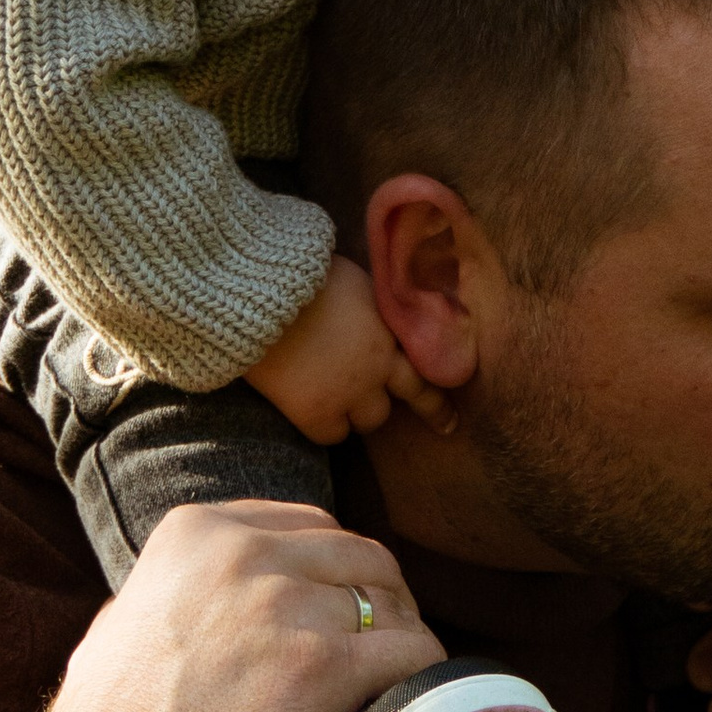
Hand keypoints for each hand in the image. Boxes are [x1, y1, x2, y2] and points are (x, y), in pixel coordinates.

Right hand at [33, 502, 441, 711]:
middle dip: (381, 602)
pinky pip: (411, 655)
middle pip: (360, 557)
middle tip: (382, 653)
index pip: (311, 528)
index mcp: (198, 530)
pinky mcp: (319, 668)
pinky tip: (409, 707)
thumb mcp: (130, 618)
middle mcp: (244, 552)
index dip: (338, 574)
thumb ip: (187, 588)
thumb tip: (227, 593)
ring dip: (401, 645)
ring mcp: (285, 606)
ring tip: (393, 688)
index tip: (346, 613)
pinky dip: (423, 679)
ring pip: (391, 606)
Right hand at [250, 258, 453, 442]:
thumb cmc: (298, 276)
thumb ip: (374, 304)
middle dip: (426, 409)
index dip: (438, 391)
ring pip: (372, 419)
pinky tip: (312, 409)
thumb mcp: (353, 280)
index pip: (424, 365)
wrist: (256, 296)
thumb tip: (382, 308)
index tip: (455, 415)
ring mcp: (348, 393)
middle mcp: (376, 366)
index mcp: (387, 331)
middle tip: (444, 426)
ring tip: (339, 392)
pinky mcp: (315, 412)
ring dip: (361, 409)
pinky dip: (326, 425)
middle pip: (409, 397)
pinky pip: (334, 435)